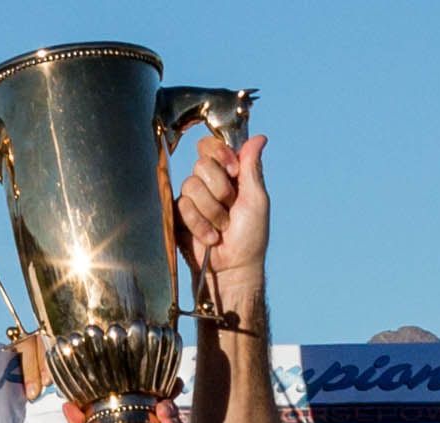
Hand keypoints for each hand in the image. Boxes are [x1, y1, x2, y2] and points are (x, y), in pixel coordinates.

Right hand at [176, 131, 270, 288]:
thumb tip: (259, 138)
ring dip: (211, 211)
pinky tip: (210, 237)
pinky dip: (200, 225)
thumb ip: (252, 167)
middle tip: (230, 208)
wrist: (234, 268)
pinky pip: (183, 207)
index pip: (211, 146)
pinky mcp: (179, 217)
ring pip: (191, 185)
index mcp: (227, 173)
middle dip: (219, 189)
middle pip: (201, 164)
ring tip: (221, 227)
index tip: (233, 171)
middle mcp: (208, 182)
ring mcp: (193, 199)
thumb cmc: (250, 237)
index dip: (219, 154)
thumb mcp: (257, 199)